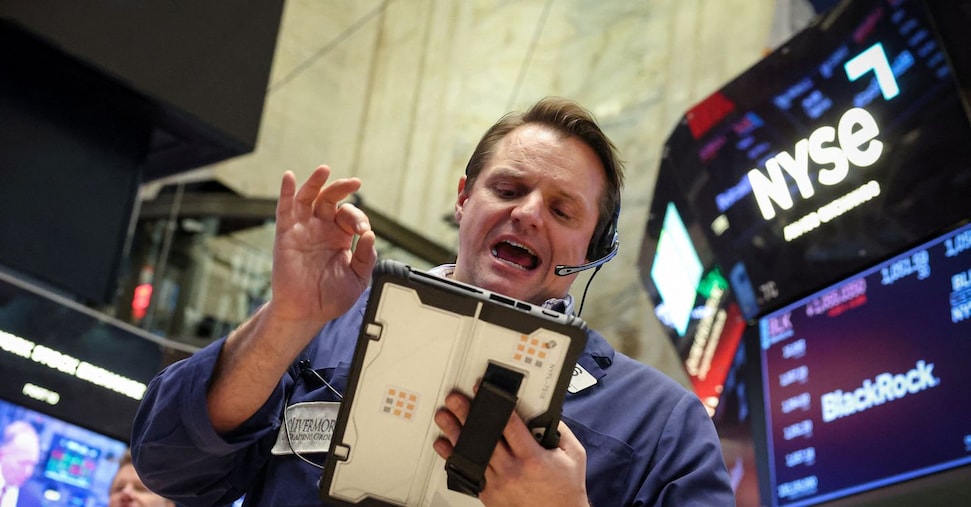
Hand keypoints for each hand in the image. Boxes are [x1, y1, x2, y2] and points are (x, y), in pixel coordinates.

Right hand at [269, 165, 376, 326]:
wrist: (307, 313)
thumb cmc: (330, 297)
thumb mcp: (358, 278)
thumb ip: (366, 257)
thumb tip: (370, 235)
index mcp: (340, 237)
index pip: (350, 216)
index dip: (359, 219)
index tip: (363, 233)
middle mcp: (322, 229)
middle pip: (330, 199)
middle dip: (342, 189)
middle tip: (354, 182)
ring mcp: (303, 229)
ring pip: (308, 198)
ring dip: (316, 182)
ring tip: (324, 170)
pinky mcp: (286, 234)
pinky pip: (285, 209)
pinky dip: (285, 191)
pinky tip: (289, 177)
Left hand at [433, 392, 589, 506]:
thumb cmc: (566, 492)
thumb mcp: (573, 456)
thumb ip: (560, 431)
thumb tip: (546, 413)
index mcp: (533, 457)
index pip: (509, 424)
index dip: (494, 404)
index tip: (483, 391)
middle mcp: (513, 470)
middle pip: (484, 436)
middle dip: (467, 415)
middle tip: (455, 400)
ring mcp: (499, 483)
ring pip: (472, 453)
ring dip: (456, 434)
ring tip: (444, 419)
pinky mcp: (490, 495)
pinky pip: (469, 473)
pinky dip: (454, 459)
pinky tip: (445, 447)